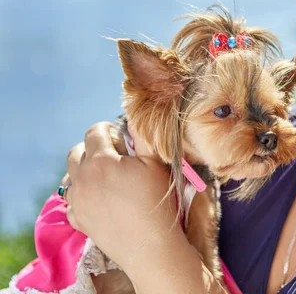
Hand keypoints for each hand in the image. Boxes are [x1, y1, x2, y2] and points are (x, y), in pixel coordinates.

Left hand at [65, 122, 182, 272]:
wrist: (151, 247)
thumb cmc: (157, 202)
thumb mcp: (156, 163)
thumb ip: (143, 136)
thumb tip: (136, 117)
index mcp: (101, 161)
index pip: (94, 132)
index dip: (108, 129)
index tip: (120, 136)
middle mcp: (82, 179)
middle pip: (76, 152)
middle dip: (92, 147)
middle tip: (114, 155)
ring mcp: (77, 201)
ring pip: (70, 176)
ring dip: (84, 170)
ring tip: (105, 177)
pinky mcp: (78, 220)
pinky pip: (71, 201)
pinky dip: (82, 195)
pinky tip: (100, 199)